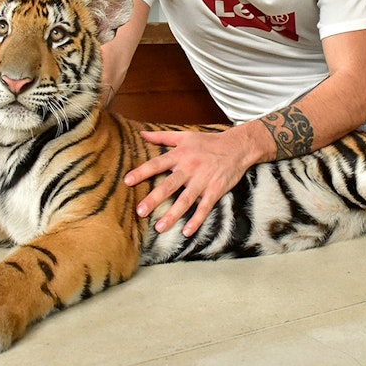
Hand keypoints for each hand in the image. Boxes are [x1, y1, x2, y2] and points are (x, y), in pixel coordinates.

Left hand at [124, 128, 256, 236]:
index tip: (127, 181)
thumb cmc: (209, 142)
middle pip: (169, 185)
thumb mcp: (185, 136)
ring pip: (185, 200)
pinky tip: (187, 232)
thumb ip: (162, 137)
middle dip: (154, 199)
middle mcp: (189, 168)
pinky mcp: (215, 190)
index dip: (142, 172)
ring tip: (159, 228)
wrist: (237, 147)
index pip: (157, 164)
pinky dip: (196, 220)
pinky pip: (204, 207)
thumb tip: (142, 134)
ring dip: (172, 215)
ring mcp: (203, 181)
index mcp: (180, 155)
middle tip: (140, 212)